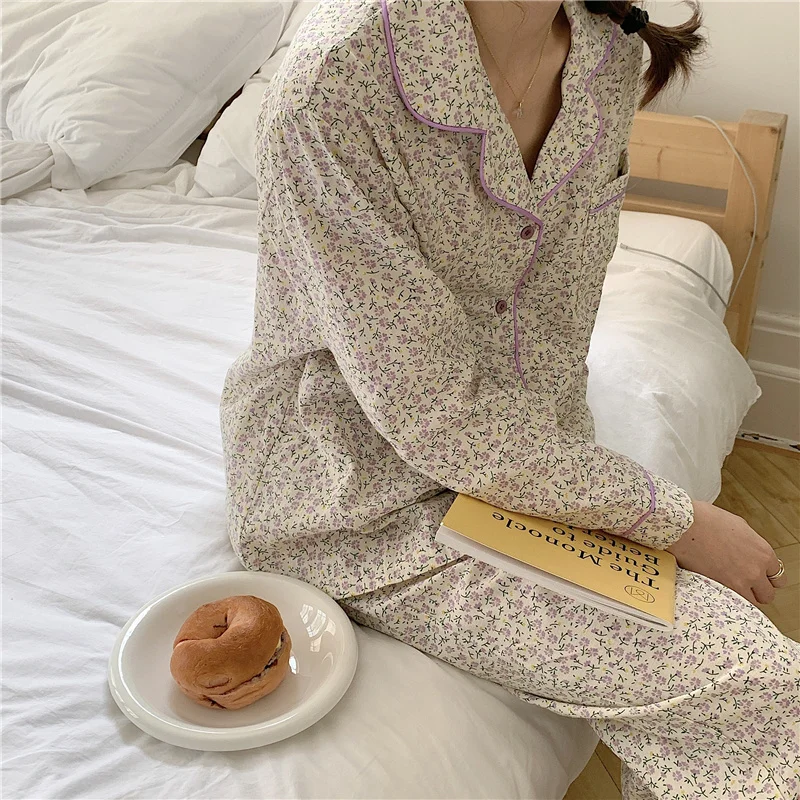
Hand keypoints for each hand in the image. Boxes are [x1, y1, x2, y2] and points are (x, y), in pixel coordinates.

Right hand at [666, 500, 786, 604]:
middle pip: (768, 593)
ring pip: (752, 602)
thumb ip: (749, 542)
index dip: (766, 576)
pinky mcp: (720, 589)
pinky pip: (733, 603)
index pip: (777, 575)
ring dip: (744, 596)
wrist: (683, 526)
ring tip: (730, 588)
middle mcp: (755, 570)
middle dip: (758, 589)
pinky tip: (719, 590)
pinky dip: (728, 599)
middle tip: (747, 584)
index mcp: (762, 552)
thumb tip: (747, 548)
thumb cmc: (705, 520)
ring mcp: (739, 582)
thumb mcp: (737, 526)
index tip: (759, 575)